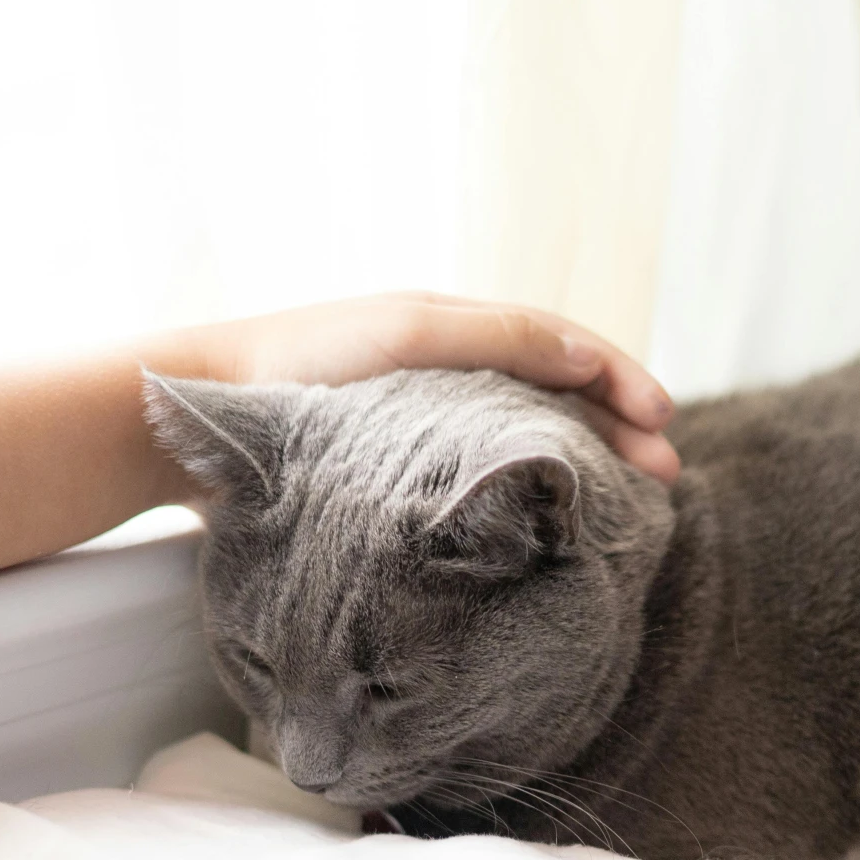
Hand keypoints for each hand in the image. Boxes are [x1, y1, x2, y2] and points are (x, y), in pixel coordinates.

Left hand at [181, 292, 680, 485]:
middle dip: (615, 431)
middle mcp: (436, 372)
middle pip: (549, 395)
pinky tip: (543, 529)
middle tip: (667, 480)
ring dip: (578, 467)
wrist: (193, 424)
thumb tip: (588, 355)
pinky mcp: (385, 474)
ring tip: (626, 509)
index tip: (665, 426)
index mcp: (444, 330)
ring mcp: (413, 425)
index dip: (619, 380)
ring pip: (518, 440)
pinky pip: (474, 478)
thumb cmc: (294, 371)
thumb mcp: (407, 335)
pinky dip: (523, 493)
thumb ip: (497, 338)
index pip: (558, 347)